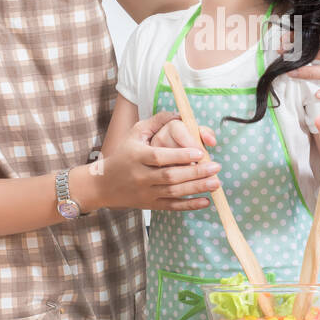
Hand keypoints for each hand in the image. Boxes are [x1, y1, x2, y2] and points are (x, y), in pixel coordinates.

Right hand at [88, 111, 221, 210]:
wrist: (103, 184)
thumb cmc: (124, 154)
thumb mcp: (136, 133)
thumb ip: (158, 121)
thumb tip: (181, 113)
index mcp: (137, 156)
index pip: (160, 156)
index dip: (180, 155)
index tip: (200, 152)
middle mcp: (141, 176)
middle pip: (170, 176)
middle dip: (195, 173)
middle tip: (216, 167)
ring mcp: (146, 192)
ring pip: (174, 192)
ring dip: (197, 188)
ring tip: (216, 182)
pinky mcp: (150, 204)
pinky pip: (172, 206)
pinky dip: (189, 205)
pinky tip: (205, 201)